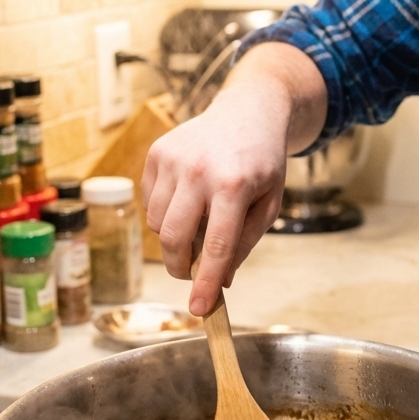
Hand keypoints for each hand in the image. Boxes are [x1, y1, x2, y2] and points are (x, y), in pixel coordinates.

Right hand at [141, 43, 326, 315]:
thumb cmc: (263, 161)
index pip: (216, 246)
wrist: (249, 110)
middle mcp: (199, 170)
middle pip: (174, 239)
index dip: (206, 282)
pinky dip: (165, 213)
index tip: (199, 309)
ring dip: (174, 237)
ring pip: (158, 224)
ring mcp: (173, 159)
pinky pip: (149, 203)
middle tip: (192, 272)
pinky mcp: (156, 153)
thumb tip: (220, 282)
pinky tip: (189, 198)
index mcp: (234, 185)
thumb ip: (244, 244)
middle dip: (181, 266)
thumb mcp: (269, 204)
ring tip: (200, 222)